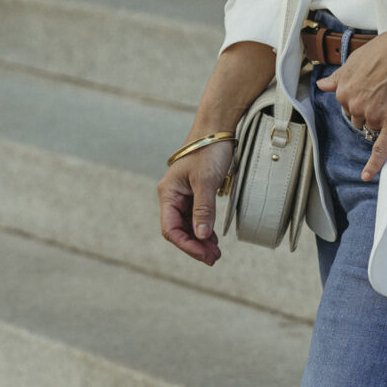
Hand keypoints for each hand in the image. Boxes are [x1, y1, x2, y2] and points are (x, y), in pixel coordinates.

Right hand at [158, 40, 273, 266]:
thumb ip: (204, 209)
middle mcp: (173, 195)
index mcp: (168, 193)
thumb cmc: (209, 150)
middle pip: (179, 230)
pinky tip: (214, 239)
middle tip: (214, 259)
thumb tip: (202, 237)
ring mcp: (184, 195)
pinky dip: (205, 229)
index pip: (171, 228)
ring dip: (200, 240)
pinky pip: (197, 217)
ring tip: (215, 253)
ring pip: (189, 225)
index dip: (186, 245)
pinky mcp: (195, 192)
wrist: (218, 127)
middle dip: (195, 246)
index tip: (204, 254)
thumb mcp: (206, 181)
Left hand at [317, 0, 386, 182]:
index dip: (360, 98)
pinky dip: (374, 164)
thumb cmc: (385, 50)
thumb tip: (321, 86)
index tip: (371, 88)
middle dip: (369, 109)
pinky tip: (367, 175)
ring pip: (372, 127)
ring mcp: (373, 116)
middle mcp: (355, 105)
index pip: (346, 105)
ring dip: (380, 119)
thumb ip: (338, 77)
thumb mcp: (354, 59)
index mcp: (343, 91)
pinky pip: (381, 148)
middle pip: (358, 118)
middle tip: (384, 91)